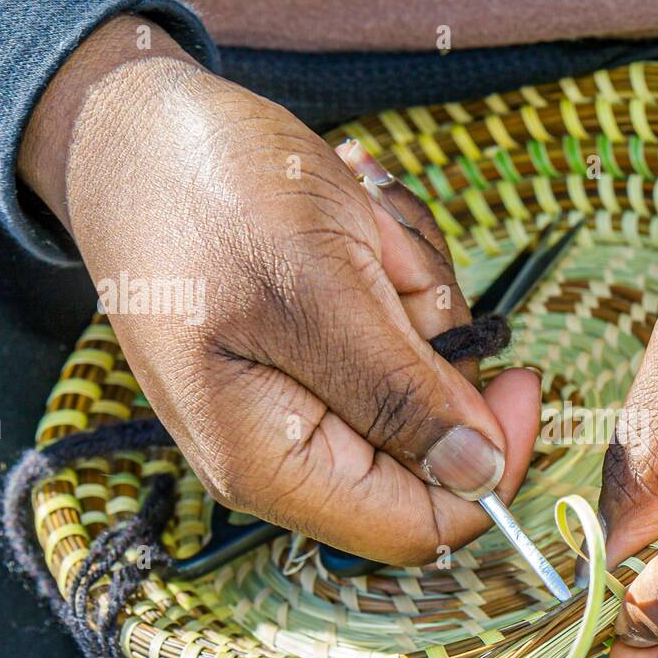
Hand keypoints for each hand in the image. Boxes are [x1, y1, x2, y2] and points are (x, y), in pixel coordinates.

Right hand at [18, 15, 538, 563]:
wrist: (136, 132)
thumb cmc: (204, 196)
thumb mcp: (317, 288)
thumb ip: (398, 393)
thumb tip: (477, 475)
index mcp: (274, 463)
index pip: (420, 525)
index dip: (489, 466)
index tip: (521, 379)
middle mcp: (289, 451)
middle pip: (432, 441)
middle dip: (435, 340)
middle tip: (384, 259)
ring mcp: (304, 400)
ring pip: (426, 375)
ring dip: (415, 291)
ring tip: (354, 231)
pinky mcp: (318, 355)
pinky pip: (400, 334)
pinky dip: (398, 274)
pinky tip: (352, 228)